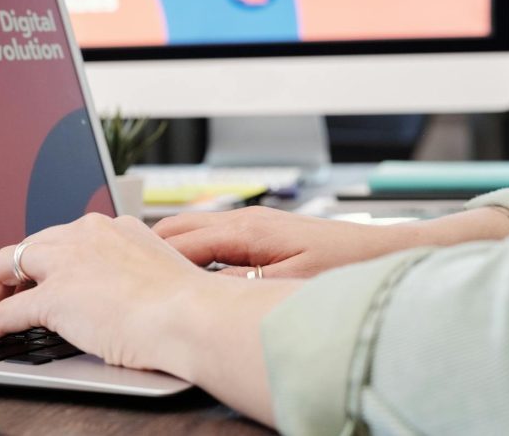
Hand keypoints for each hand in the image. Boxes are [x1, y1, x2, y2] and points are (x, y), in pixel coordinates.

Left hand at [0, 212, 302, 427]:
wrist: (192, 316)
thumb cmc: (191, 305)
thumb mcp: (163, 272)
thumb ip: (139, 272)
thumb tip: (132, 292)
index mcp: (115, 227)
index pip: (67, 235)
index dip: (49, 256)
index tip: (45, 272)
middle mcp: (87, 234)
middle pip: (34, 244)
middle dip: (19, 267)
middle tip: (12, 290)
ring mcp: (67, 264)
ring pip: (11, 263)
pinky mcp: (53, 298)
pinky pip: (7, 311)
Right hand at [154, 205, 508, 277]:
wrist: (389, 251)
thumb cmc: (347, 269)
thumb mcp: (290, 286)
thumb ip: (240, 284)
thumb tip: (200, 288)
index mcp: (246, 229)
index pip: (179, 242)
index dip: (147, 259)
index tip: (120, 273)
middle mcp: (245, 220)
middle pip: (178, 229)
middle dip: (147, 249)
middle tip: (119, 271)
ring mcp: (254, 225)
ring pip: (194, 231)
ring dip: (168, 250)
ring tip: (142, 272)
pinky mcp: (264, 234)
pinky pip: (212, 239)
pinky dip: (191, 252)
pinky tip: (187, 274)